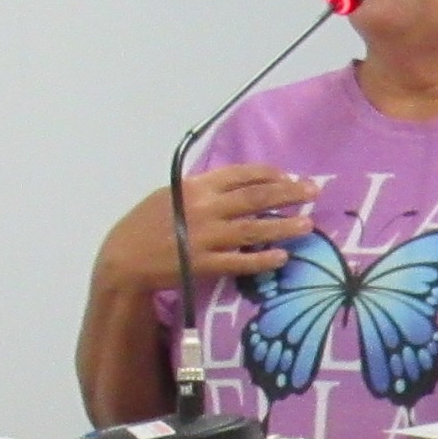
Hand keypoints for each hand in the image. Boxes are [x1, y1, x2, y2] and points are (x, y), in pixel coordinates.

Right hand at [92, 165, 320, 296]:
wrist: (123, 259)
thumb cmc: (145, 224)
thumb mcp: (171, 195)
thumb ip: (202, 189)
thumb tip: (236, 185)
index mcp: (196, 187)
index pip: (241, 175)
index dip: (269, 174)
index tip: (290, 175)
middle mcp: (205, 208)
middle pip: (256, 197)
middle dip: (288, 193)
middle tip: (313, 191)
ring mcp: (206, 238)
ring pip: (254, 228)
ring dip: (284, 225)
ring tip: (308, 224)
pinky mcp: (205, 265)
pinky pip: (241, 261)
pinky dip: (262, 259)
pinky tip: (283, 257)